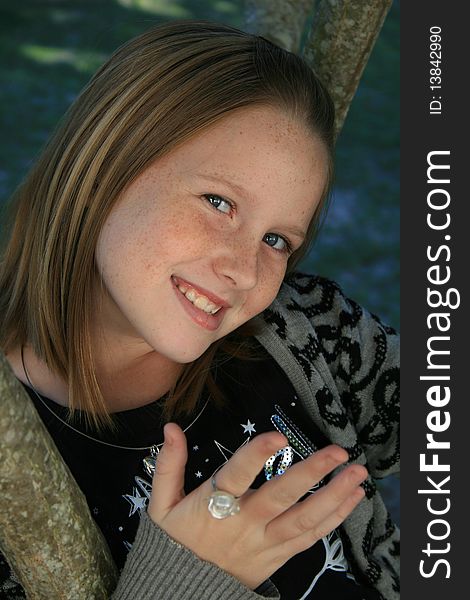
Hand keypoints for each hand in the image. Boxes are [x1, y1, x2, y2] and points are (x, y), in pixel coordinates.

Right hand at [148, 423, 366, 589]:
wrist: (180, 594)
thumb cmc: (174, 543)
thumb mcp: (161, 505)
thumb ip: (169, 465)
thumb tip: (171, 428)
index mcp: (214, 506)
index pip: (236, 476)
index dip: (256, 456)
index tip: (278, 437)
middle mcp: (244, 524)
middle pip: (280, 497)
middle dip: (312, 473)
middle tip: (338, 452)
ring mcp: (264, 543)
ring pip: (302, 520)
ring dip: (334, 496)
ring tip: (357, 474)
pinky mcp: (277, 558)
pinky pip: (309, 539)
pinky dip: (332, 519)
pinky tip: (351, 499)